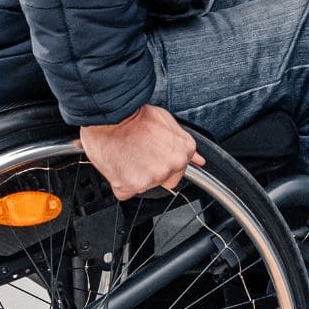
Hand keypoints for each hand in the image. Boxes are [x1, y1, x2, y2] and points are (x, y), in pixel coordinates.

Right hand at [78, 105, 205, 200]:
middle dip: (152, 171)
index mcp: (182, 153)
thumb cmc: (135, 116)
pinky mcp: (130, 186)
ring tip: (127, 155)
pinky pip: (125, 191)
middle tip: (139, 154)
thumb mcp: (167, 121)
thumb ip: (183, 143)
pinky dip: (120, 182)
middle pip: (163, 180)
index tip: (154, 155)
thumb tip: (198, 160)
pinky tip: (119, 165)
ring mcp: (150, 179)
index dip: (163, 162)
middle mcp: (169, 168)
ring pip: (144, 186)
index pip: (178, 170)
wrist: (111, 117)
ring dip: (136, 176)